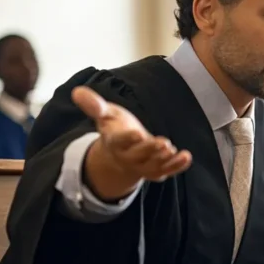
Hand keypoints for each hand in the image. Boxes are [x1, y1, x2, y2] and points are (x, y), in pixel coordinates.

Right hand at [72, 86, 191, 199]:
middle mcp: (127, 156)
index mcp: (114, 141)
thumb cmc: (115, 127)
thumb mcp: (105, 114)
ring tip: (173, 151)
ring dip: (164, 160)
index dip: (127, 138)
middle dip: (150, 150)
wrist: (122, 151)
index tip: (136, 132)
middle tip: (163, 142)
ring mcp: (142, 165)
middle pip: (138, 155)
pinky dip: (177, 166)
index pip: (119, 141)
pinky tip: (187, 157)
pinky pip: (166, 171)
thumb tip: (77, 91)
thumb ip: (95, 105)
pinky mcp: (155, 170)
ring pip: (152, 166)